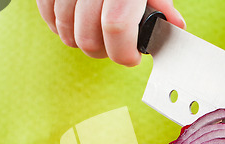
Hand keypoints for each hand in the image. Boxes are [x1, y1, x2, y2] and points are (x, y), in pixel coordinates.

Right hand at [36, 0, 184, 65]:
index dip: (124, 51)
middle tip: (116, 46)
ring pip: (66, 33)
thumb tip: (175, 25)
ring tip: (98, 32)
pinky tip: (77, 23)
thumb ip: (160, 2)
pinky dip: (61, 27)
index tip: (132, 57)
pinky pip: (48, 17)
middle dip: (105, 51)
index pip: (116, 26)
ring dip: (83, 41)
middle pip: (88, 38)